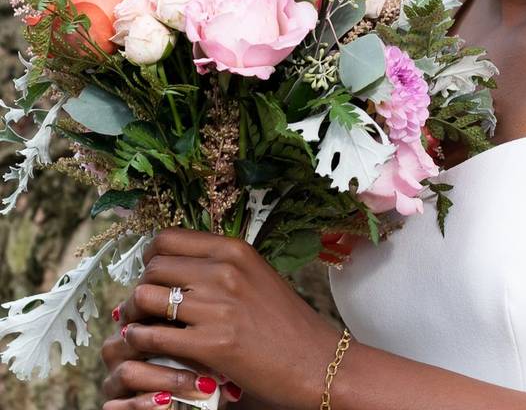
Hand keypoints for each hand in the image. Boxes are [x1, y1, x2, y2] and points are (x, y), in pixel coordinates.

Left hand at [115, 229, 338, 409]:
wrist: (317, 362)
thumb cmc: (288, 324)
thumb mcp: (257, 278)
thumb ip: (220, 268)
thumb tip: (174, 269)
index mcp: (236, 251)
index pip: (169, 238)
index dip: (151, 255)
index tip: (152, 272)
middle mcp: (225, 272)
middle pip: (153, 267)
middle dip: (141, 287)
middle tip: (145, 306)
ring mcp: (217, 307)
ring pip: (145, 298)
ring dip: (134, 314)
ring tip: (142, 326)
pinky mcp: (211, 344)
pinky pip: (151, 335)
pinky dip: (140, 340)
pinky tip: (147, 345)